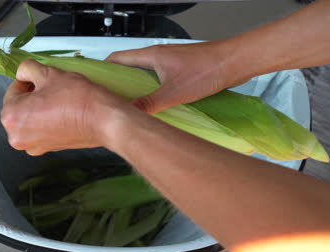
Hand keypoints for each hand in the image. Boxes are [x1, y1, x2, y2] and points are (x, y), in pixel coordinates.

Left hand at [1, 59, 127, 155]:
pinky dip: (48, 121)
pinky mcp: (48, 150)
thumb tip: (23, 72)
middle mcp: (17, 136)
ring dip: (39, 108)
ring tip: (58, 99)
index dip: (27, 80)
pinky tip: (62, 111)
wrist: (103, 120)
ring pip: (30, 119)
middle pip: (19, 107)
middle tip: (51, 87)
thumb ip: (28, 68)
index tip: (39, 77)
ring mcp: (33, 146)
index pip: (13, 90)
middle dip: (32, 95)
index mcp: (11, 116)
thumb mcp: (49, 73)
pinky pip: (41, 130)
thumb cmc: (77, 99)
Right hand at [106, 42, 248, 112]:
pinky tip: (152, 105)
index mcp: (151, 56)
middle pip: (128, 67)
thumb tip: (130, 117)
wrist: (235, 62)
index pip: (117, 59)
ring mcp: (169, 63)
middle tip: (110, 101)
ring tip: (128, 106)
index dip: (103, 70)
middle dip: (117, 83)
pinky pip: (157, 79)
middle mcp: (157, 56)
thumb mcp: (175, 92)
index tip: (95, 86)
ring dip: (135, 88)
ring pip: (143, 74)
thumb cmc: (207, 70)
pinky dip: (150, 90)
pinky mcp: (180, 69)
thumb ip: (151, 104)